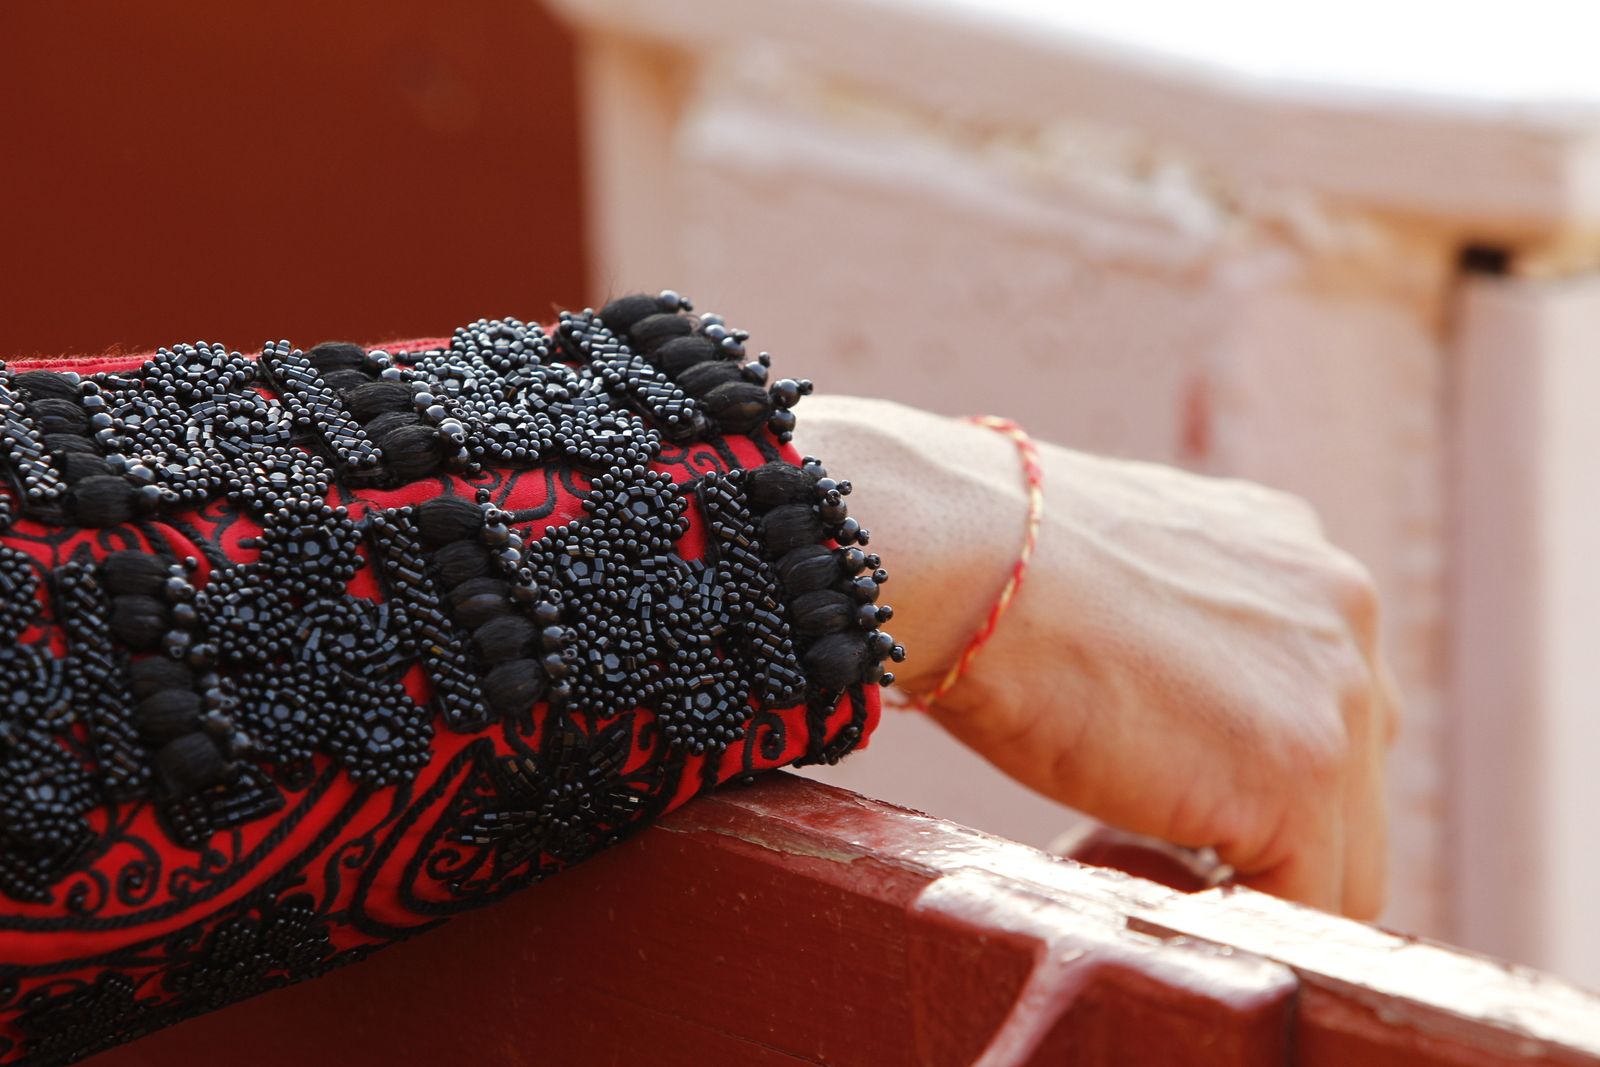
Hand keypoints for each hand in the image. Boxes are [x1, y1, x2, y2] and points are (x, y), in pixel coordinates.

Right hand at [795, 397, 1399, 918]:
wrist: (963, 555)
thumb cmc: (990, 563)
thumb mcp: (1124, 571)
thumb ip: (1179, 627)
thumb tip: (1160, 697)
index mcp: (1296, 558)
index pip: (1322, 701)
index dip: (1243, 764)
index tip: (1154, 782)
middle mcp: (1343, 613)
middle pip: (1352, 780)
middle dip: (1261, 824)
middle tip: (1139, 831)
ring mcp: (1337, 696)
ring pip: (1346, 857)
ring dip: (1249, 878)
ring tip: (1129, 856)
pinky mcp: (1301, 776)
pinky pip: (1306, 908)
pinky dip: (1228, 922)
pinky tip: (1130, 878)